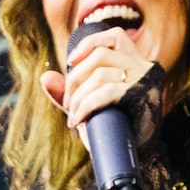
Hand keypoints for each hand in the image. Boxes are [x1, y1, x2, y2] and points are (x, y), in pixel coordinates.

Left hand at [40, 24, 160, 140]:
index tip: (70, 61)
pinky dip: (86, 105)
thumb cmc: (114, 126)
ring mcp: (144, 80)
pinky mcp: (141, 96)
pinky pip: (107, 92)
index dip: (90, 43)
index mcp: (134, 62)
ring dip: (78, 96)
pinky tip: (78, 120)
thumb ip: (70, 91)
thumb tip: (45, 77)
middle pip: (100, 56)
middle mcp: (143, 66)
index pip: (115, 36)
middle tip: (68, 104)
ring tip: (73, 115)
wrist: (135, 153)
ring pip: (100, 74)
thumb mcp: (90, 103)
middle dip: (74, 79)